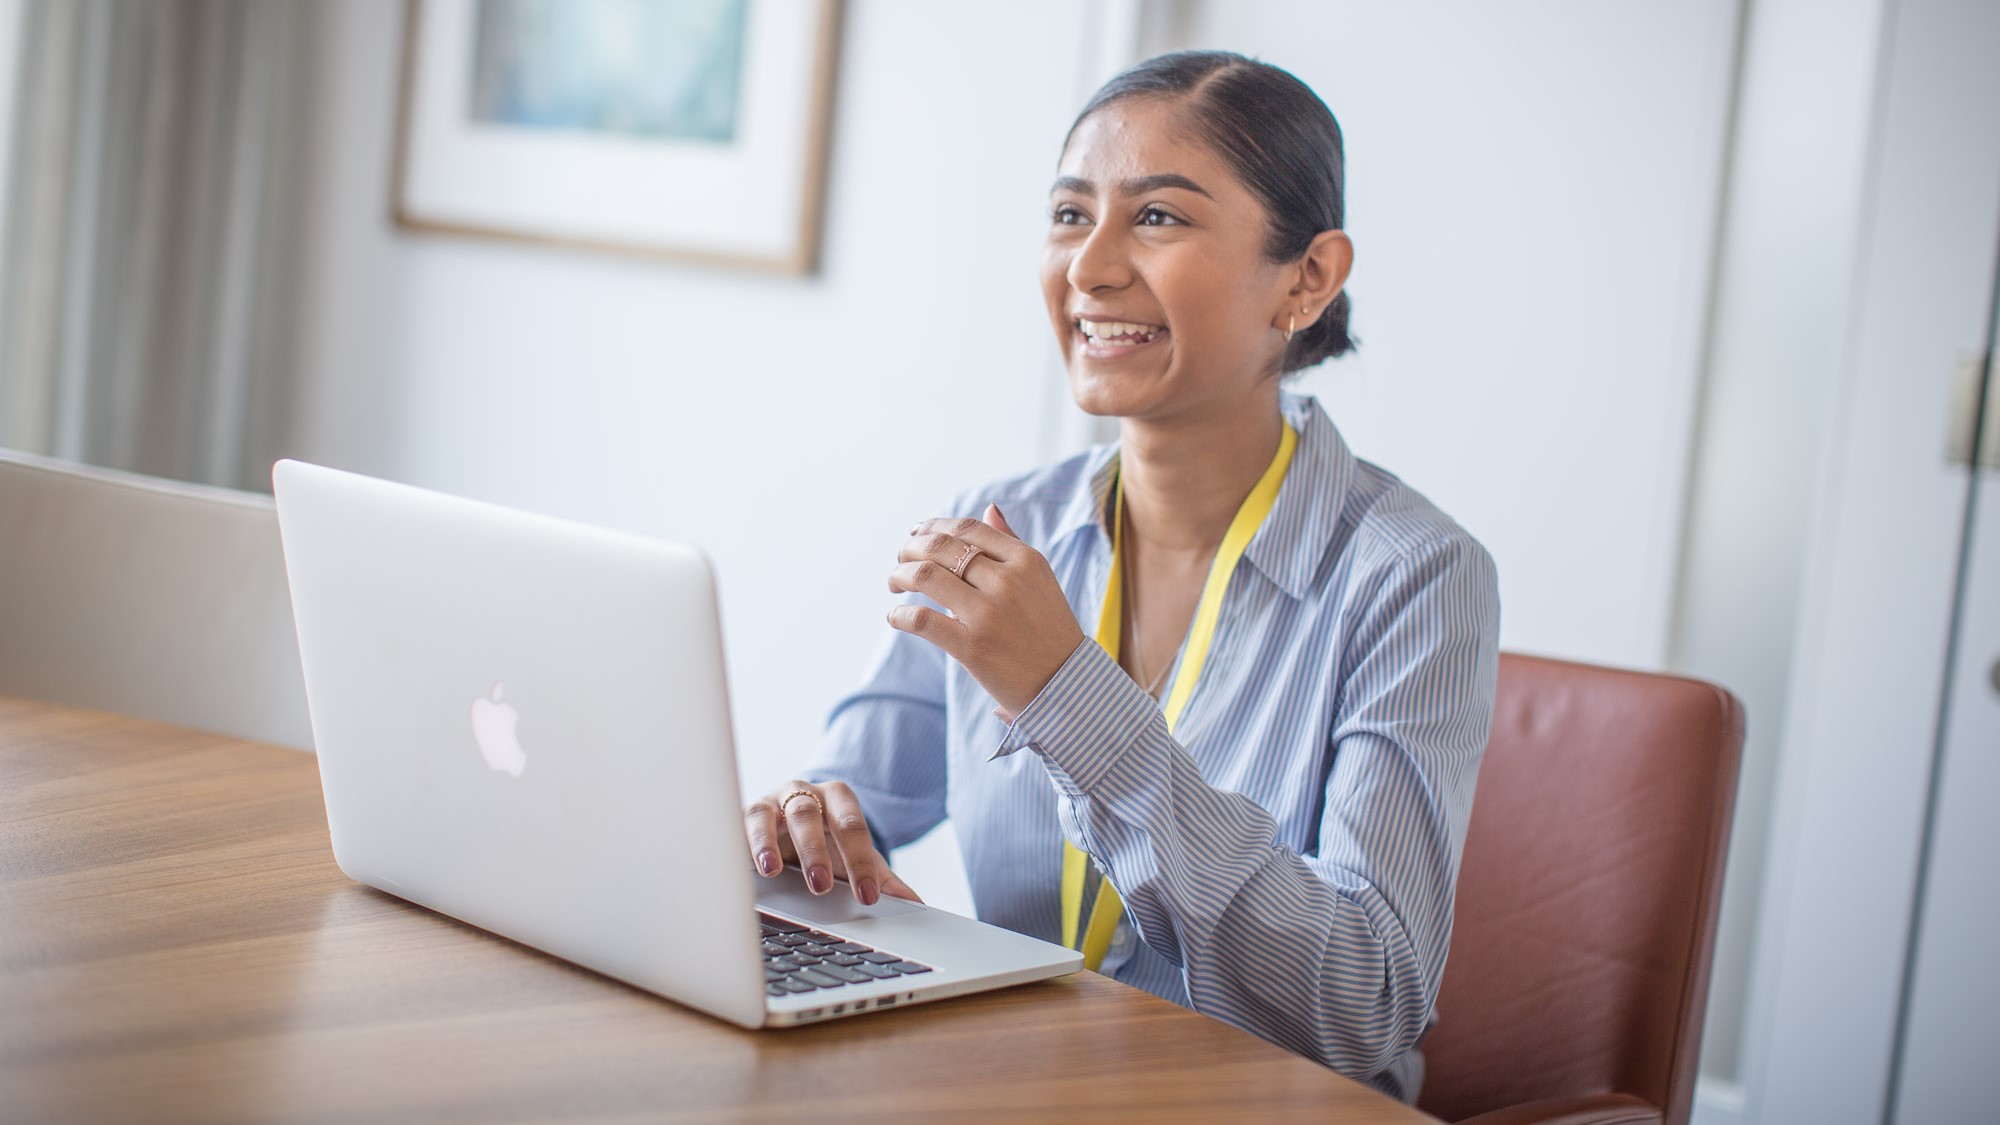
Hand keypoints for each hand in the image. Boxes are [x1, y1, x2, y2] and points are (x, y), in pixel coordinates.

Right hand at [743, 780, 921, 905]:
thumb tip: (915, 905)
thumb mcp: (855, 858)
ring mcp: (768, 802)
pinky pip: (732, 825)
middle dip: (814, 850)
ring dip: (766, 842)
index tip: (867, 897)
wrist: (793, 827)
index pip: (851, 825)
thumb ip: (881, 879)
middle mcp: (801, 793)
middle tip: (819, 886)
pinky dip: (734, 845)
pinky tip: (735, 867)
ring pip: (764, 813)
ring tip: (770, 870)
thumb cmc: (828, 843)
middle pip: (807, 814)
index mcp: (838, 798)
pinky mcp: (739, 816)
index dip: (860, 861)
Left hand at [891, 505, 1085, 715]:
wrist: (1065, 684)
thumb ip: (1011, 544)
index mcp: (1026, 560)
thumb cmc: (1047, 629)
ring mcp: (989, 613)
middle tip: (901, 560)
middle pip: (940, 546)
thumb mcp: (1039, 579)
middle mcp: (1008, 581)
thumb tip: (989, 508)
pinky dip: (900, 615)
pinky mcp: (972, 646)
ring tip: (895, 584)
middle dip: (910, 549)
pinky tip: (897, 617)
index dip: (933, 526)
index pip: (967, 528)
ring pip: (925, 575)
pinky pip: (921, 620)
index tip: (916, 534)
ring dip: (899, 575)